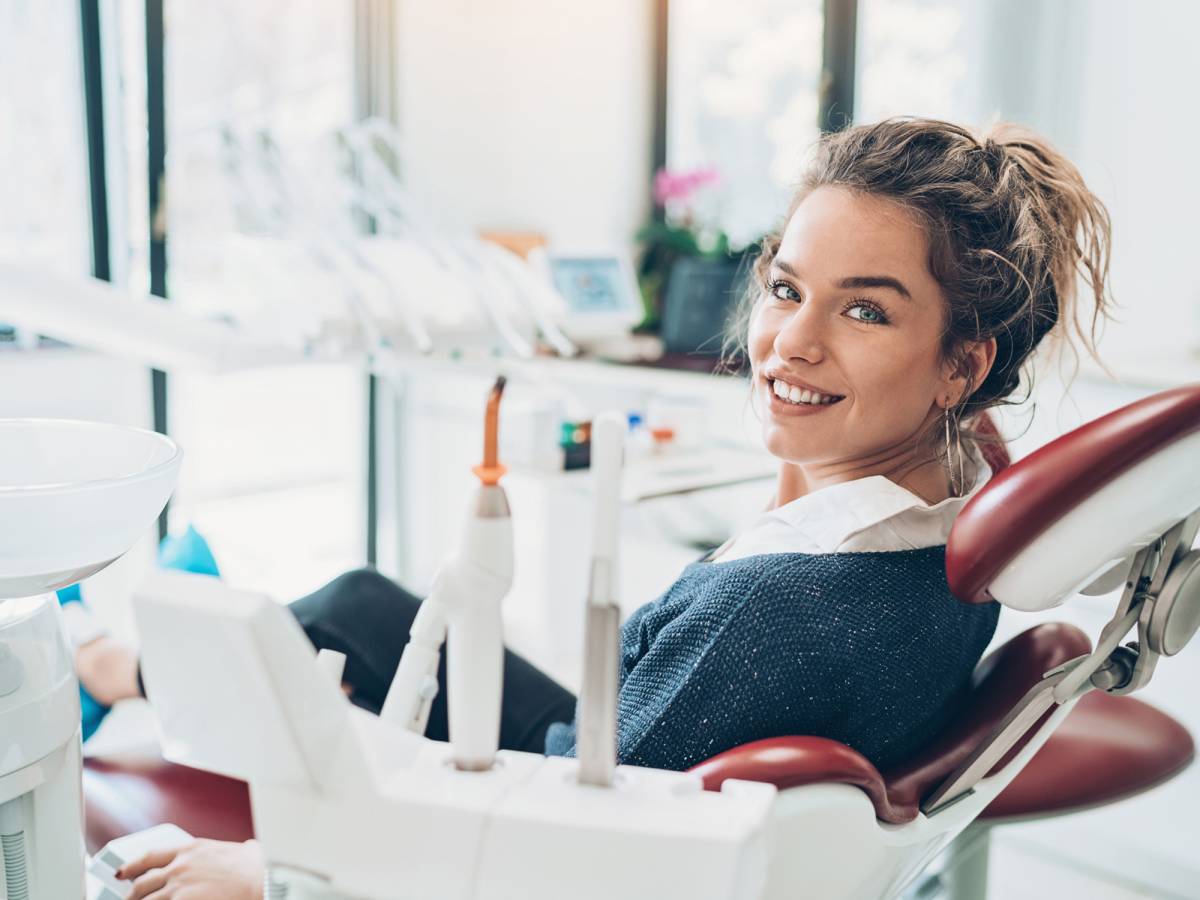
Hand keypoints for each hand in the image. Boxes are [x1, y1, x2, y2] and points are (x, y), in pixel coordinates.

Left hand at [119, 838, 263, 898]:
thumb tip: (245, 850)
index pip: (150, 856)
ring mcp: (179, 887)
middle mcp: (179, 866)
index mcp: (190, 849)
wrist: (262, 879)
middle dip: (132, 895)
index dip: (131, 866)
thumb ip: (225, 852)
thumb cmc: (255, 866)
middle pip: (142, 883)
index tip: (122, 873)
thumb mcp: (237, 849)